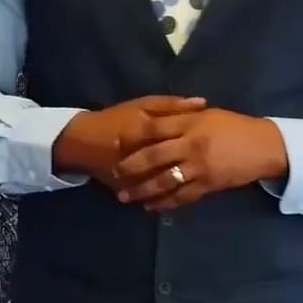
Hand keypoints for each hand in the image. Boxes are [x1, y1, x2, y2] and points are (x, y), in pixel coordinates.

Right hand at [51, 95, 207, 187]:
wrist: (83, 141)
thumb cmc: (116, 119)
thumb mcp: (142, 105)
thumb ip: (171, 105)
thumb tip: (203, 103)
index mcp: (145, 128)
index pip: (181, 135)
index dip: (202, 139)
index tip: (220, 142)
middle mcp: (141, 152)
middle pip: (176, 164)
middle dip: (197, 168)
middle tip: (216, 169)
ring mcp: (133, 173)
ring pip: (164, 184)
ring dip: (186, 184)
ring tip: (201, 183)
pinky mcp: (126, 188)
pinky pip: (151, 196)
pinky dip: (165, 199)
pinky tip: (182, 197)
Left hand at [112, 109, 287, 211]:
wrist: (264, 147)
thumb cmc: (235, 126)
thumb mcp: (209, 115)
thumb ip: (184, 116)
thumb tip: (158, 116)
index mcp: (191, 123)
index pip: (155, 128)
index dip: (134, 136)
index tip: (116, 141)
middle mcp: (192, 145)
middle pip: (154, 156)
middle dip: (131, 165)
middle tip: (113, 172)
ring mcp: (199, 167)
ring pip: (165, 180)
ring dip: (143, 189)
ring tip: (125, 196)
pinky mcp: (208, 184)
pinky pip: (182, 196)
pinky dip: (165, 202)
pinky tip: (151, 206)